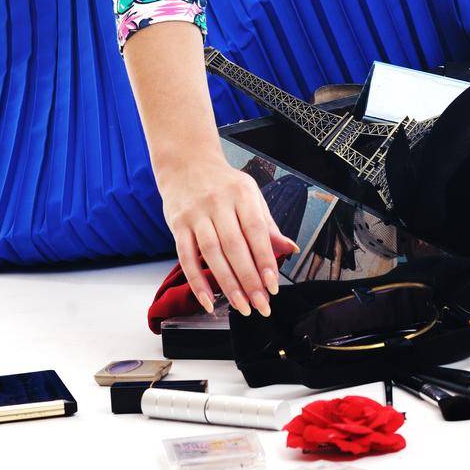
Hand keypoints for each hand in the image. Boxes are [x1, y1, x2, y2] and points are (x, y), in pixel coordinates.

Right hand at [158, 151, 300, 317]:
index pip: (256, 231)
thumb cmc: (224, 184)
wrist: (187, 163)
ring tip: (241, 306)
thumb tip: (291, 249)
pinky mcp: (177, 225)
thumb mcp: (250, 195)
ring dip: (227, 284)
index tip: (273, 286)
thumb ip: (267, 224)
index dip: (266, 259)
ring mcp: (196, 214)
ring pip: (212, 254)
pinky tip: (207, 301)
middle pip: (235, 246)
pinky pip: (186, 257)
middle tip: (261, 304)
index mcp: (242, 194)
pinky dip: (196, 281)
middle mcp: (218, 202)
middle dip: (249, 280)